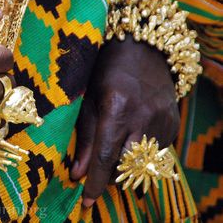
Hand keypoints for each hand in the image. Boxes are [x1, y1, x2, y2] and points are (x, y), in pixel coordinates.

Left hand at [70, 37, 179, 206]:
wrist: (144, 49)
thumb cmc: (106, 70)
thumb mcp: (88, 98)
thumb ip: (84, 136)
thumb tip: (77, 173)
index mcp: (117, 107)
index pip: (105, 156)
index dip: (95, 182)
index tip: (86, 201)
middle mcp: (144, 117)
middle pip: (126, 165)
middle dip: (109, 177)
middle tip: (95, 178)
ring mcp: (163, 120)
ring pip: (141, 161)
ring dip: (123, 165)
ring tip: (111, 151)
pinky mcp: (173, 123)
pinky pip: (154, 151)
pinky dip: (138, 153)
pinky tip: (129, 137)